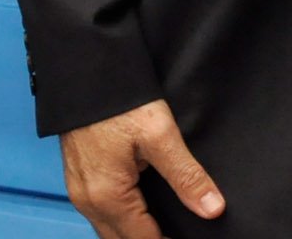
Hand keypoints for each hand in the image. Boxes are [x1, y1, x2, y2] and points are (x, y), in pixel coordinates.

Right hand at [60, 99, 224, 236]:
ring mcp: (80, 192)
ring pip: (109, 230)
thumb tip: (212, 208)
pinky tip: (142, 211)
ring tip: (167, 227)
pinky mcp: (79, 180)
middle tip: (181, 232)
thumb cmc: (119, 99)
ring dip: (135, 233)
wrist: (85, 70)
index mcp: (108, 196)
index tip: (192, 238)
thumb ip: (186, 175)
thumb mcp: (159, 134)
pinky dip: (122, 220)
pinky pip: (101, 214)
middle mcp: (88, 201)